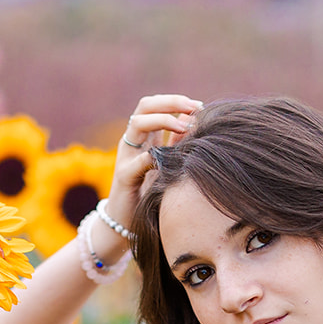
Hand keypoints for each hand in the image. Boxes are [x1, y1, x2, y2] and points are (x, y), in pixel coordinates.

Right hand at [104, 93, 202, 228]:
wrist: (125, 222)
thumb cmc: (149, 192)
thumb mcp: (167, 163)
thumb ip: (177, 142)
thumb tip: (193, 118)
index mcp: (143, 136)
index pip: (155, 104)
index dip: (176, 101)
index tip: (199, 106)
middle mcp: (132, 141)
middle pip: (145, 106)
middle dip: (171, 102)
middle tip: (194, 108)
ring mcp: (125, 156)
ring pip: (137, 124)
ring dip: (163, 120)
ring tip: (184, 128)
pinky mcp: (123, 177)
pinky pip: (135, 162)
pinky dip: (150, 156)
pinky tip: (167, 156)